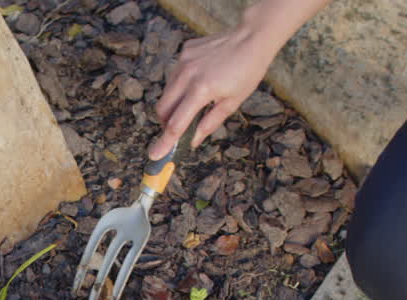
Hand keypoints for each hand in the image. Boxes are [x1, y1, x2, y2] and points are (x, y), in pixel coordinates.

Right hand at [149, 25, 276, 158]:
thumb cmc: (247, 72)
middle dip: (167, 122)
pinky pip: (175, 75)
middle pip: (163, 108)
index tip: (155, 155)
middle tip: (179, 127)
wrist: (252, 39)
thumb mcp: (232, 103)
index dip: (165, 142)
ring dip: (174, 103)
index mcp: (202, 90)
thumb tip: (193, 141)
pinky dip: (181, 84)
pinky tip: (200, 79)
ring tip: (196, 100)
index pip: (176, 123)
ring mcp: (183, 61)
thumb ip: (209, 123)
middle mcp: (188, 75)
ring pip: (167, 92)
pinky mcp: (184, 52)